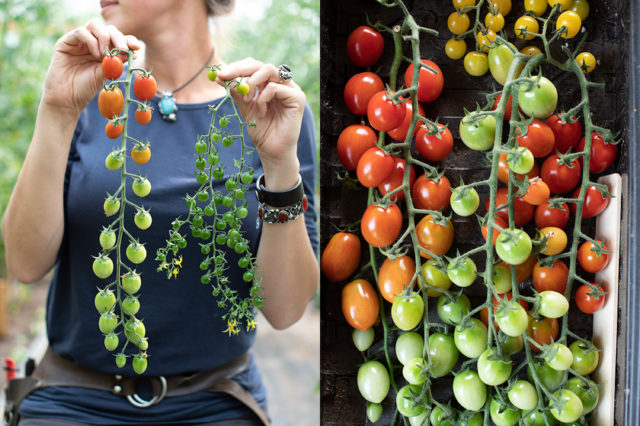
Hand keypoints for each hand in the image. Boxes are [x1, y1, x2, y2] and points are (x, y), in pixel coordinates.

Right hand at [41, 18, 140, 118]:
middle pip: (108, 29)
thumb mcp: (107, 73)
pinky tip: (95, 55)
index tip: (137, 48)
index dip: (128, 40)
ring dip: (104, 37)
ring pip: (95, 24)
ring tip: (104, 55)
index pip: (118, 38)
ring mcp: (79, 41)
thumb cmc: (87, 89)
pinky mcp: (66, 42)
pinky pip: (81, 32)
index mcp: (104, 50)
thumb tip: (134, 52)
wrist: (67, 99)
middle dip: (118, 37)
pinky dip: (91, 41)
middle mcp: (93, 43)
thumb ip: (117, 61)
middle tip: (122, 49)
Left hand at [216, 58, 305, 189]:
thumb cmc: (261, 131)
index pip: (254, 66)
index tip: (220, 74)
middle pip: (261, 65)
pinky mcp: (297, 98)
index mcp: (271, 83)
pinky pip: (274, 88)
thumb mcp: (245, 108)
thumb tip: (220, 76)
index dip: (237, 67)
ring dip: (252, 82)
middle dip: (240, 69)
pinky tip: (261, 112)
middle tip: (225, 76)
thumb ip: (236, 92)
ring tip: (246, 99)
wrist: (272, 152)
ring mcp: (291, 89)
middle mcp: (282, 84)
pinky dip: (262, 98)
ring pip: (269, 70)